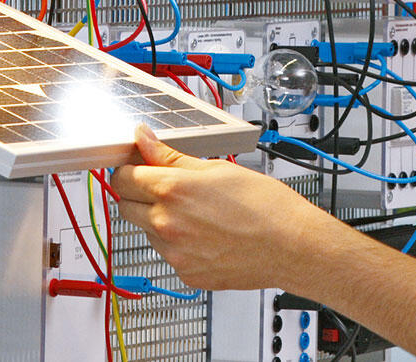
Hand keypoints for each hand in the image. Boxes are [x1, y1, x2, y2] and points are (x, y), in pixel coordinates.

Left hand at [111, 125, 348, 290]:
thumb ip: (172, 156)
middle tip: (164, 187)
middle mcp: (166, 224)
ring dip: (158, 219)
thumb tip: (145, 140)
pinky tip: (205, 234)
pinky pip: (168, 255)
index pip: (122, 177)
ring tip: (196, 213)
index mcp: (172, 190)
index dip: (129, 168)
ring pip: (146, 231)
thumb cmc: (265, 205)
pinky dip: (178, 244)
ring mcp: (175, 254)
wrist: (293, 247)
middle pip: (125, 206)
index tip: (139, 166)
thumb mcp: (218, 167)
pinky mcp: (186, 274)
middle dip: (137, 193)